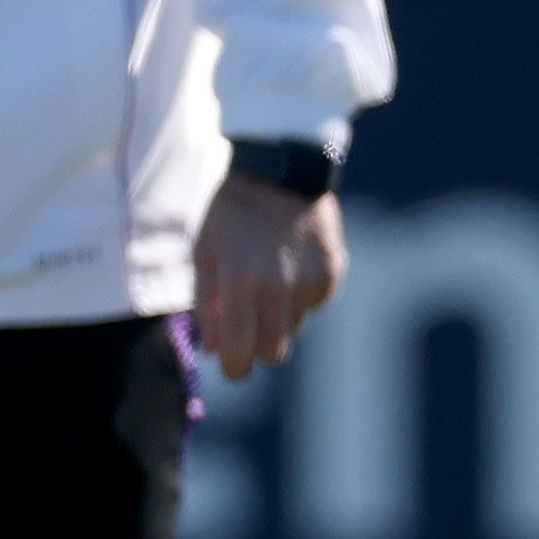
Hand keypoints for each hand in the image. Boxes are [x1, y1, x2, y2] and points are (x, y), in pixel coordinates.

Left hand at [193, 176, 342, 378]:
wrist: (278, 170)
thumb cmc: (229, 213)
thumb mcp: (204, 254)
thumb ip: (208, 305)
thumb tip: (214, 350)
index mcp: (240, 285)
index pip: (240, 352)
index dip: (235, 368)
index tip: (232, 369)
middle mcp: (279, 288)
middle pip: (275, 350)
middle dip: (258, 348)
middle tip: (247, 331)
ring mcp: (311, 280)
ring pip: (296, 327)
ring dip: (279, 317)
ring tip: (266, 281)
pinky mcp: (334, 269)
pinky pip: (317, 302)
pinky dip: (303, 295)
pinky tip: (290, 268)